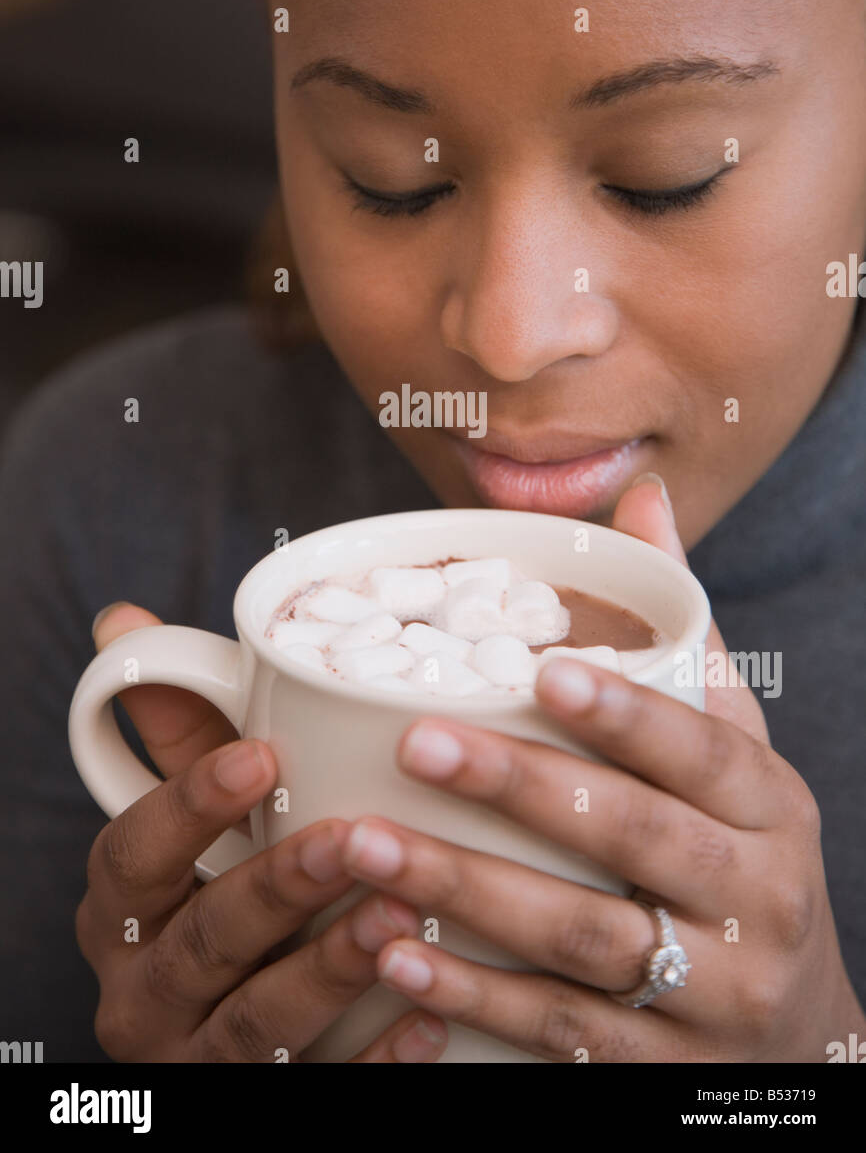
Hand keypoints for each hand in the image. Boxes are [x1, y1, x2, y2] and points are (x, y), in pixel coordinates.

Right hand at [76, 604, 446, 1062]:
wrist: (229, 1032)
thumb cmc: (220, 890)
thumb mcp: (195, 820)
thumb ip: (174, 734)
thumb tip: (121, 622)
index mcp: (125, 909)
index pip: (131, 856)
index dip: (189, 806)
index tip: (260, 754)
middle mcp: (145, 989)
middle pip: (203, 940)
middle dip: (278, 887)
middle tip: (357, 837)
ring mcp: (197, 1058)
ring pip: (256, 1025)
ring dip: (331, 970)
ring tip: (402, 917)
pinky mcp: (258, 1107)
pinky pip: (315, 1092)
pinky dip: (373, 1058)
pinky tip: (433, 1014)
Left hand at [332, 480, 865, 1061]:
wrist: (799, 1038)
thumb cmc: (739, 857)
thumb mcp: (734, 750)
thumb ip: (679, 636)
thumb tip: (637, 500)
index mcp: (769, 806)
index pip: (701, 749)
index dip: (625, 713)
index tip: (542, 670)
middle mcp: (755, 900)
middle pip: (633, 840)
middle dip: (521, 790)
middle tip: (415, 742)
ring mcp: (714, 997)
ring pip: (584, 942)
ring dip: (468, 894)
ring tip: (367, 846)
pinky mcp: (662, 1076)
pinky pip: (563, 1035)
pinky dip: (474, 998)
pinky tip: (392, 956)